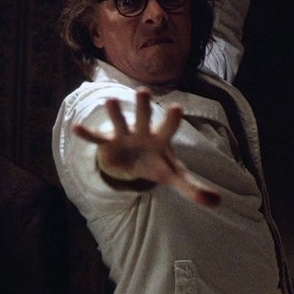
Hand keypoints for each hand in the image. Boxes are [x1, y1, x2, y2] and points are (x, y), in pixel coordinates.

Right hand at [73, 88, 219, 206]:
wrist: (136, 162)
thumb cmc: (158, 164)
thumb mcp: (175, 177)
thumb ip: (193, 188)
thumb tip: (216, 202)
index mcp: (160, 139)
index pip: (168, 129)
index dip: (171, 120)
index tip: (176, 108)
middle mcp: (142, 132)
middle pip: (143, 118)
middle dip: (143, 107)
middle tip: (143, 92)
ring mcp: (124, 136)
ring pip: (120, 122)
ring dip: (115, 113)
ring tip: (111, 100)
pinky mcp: (109, 144)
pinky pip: (97, 139)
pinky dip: (87, 134)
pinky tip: (76, 128)